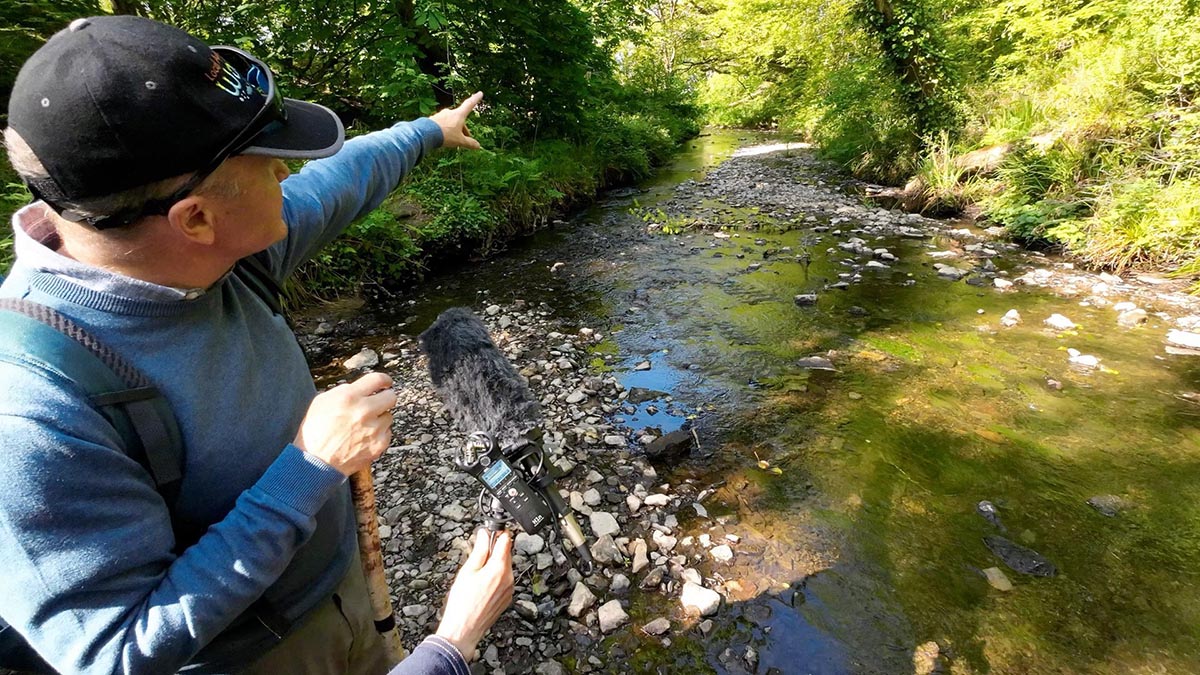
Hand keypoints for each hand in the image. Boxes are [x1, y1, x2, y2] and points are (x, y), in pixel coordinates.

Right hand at [293, 372, 395, 475]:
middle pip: (391, 397)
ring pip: (389, 416)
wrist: (315, 462)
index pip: (378, 379)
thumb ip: (344, 391)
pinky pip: (387, 433)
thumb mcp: (322, 402)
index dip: (385, 380)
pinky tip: (364, 437)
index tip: (386, 383)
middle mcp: (364, 411)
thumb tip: (361, 388)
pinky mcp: (379, 445)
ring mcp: (373, 429)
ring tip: (363, 425)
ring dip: (379, 418)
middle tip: (379, 403)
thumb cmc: (315, 432)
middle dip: (385, 398)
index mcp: (349, 397)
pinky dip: (379, 434)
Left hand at [429, 92, 483, 149]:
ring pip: (450, 121)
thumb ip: (469, 143)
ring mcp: (441, 115)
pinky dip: (444, 130)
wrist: (426, 134)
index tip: (480, 93)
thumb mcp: (459, 140)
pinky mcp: (433, 119)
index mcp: (459, 115)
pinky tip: (442, 137)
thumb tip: (478, 146)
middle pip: (460, 118)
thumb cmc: (446, 135)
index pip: (469, 104)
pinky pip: (441, 124)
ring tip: (452, 140)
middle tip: (464, 138)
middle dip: (463, 128)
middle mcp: (450, 112)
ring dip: (453, 129)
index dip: (475, 99)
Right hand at [435, 529, 513, 661]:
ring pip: (505, 568)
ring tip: (476, 574)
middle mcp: (509, 578)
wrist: (464, 630)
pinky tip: (481, 585)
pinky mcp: (507, 598)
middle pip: (506, 554)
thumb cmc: (462, 604)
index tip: (491, 531)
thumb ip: (479, 550)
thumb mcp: (468, 571)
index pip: (506, 540)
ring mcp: (509, 590)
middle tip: (478, 556)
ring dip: (494, 565)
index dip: (498, 533)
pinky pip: (504, 581)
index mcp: (500, 568)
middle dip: (494, 551)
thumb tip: (484, 534)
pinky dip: (495, 578)